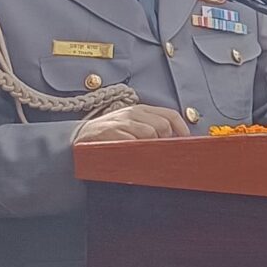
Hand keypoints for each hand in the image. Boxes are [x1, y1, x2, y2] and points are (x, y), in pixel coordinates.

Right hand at [75, 103, 190, 144]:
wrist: (80, 137)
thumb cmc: (110, 133)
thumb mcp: (131, 124)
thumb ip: (151, 126)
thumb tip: (174, 140)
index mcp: (141, 110)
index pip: (170, 114)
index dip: (182, 128)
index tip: (186, 141)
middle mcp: (133, 113)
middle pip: (163, 125)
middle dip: (167, 140)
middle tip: (164, 151)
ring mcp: (122, 122)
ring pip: (150, 133)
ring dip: (153, 146)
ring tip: (149, 154)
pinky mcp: (112, 133)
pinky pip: (133, 142)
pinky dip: (139, 150)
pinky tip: (137, 156)